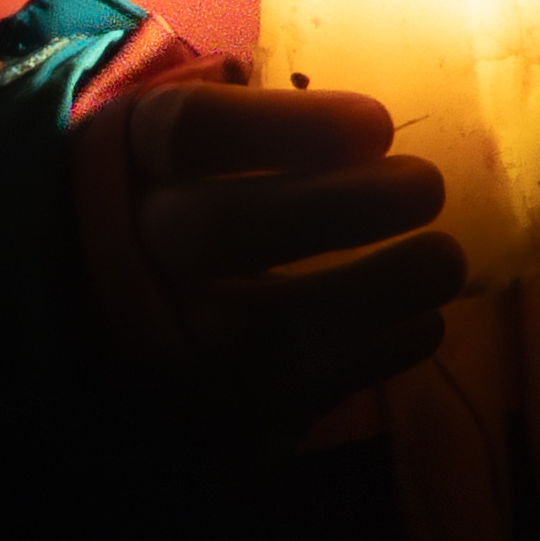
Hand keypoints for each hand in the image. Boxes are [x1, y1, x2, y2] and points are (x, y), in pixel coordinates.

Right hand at [119, 79, 462, 439]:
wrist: (94, 319)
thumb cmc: (162, 202)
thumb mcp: (172, 144)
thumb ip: (241, 124)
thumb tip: (354, 122)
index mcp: (127, 161)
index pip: (191, 131)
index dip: (288, 127)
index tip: (378, 124)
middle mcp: (133, 254)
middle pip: (230, 227)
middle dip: (341, 206)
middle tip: (426, 185)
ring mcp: (167, 345)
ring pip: (267, 328)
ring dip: (375, 293)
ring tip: (445, 259)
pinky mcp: (207, 418)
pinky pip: (294, 397)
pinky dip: (372, 358)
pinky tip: (422, 322)